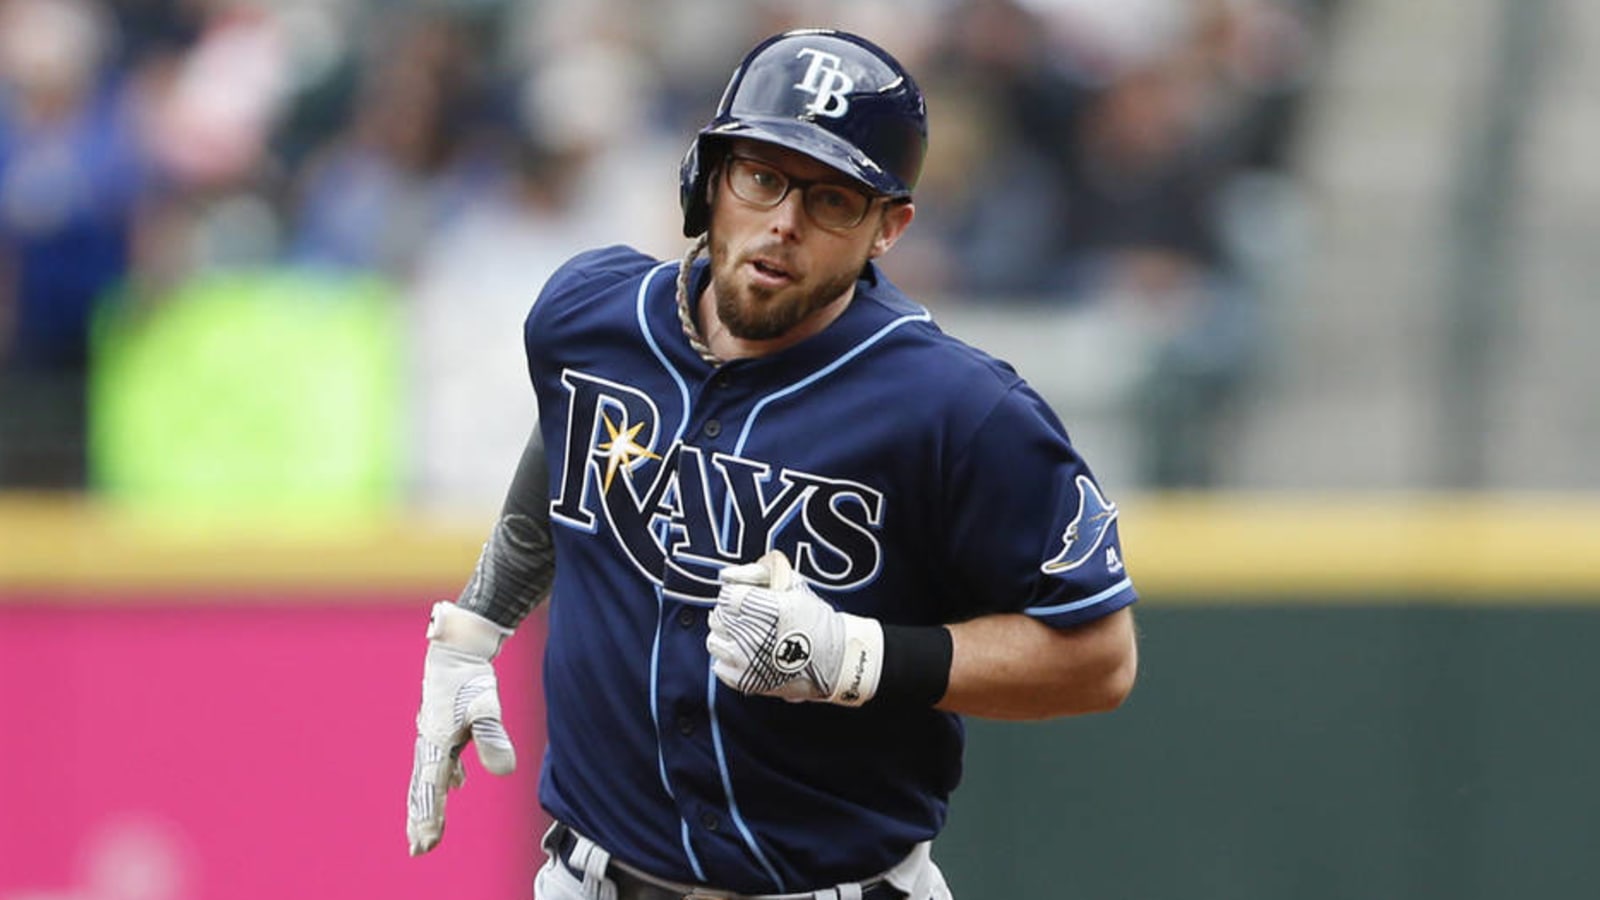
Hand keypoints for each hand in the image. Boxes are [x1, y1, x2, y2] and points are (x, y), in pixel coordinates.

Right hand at [407, 602, 516, 854]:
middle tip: (419, 848)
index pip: (431, 788)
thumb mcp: (485, 705)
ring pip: (428, 775)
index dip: (429, 817)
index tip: (426, 844)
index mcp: (435, 742)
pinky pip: (439, 758)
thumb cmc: (470, 675)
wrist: (458, 645)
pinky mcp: (443, 724)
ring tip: (427, 827)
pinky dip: (444, 776)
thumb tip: (505, 772)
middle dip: (421, 818)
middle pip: (422, 787)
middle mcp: (429, 741)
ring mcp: (434, 732)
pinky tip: (456, 784)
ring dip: (428, 801)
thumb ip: (493, 737)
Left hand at [706, 550, 883, 706]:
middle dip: (731, 613)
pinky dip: (729, 659)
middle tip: (749, 617)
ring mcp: (748, 661)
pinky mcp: (746, 681)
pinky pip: (719, 665)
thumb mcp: (794, 584)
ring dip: (727, 636)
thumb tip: (726, 576)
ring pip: (714, 641)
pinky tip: (748, 655)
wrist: (835, 660)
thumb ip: (757, 572)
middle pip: (718, 617)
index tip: (748, 599)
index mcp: (768, 609)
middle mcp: (755, 635)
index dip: (737, 595)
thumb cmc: (815, 619)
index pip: (727, 596)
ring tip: (746, 636)